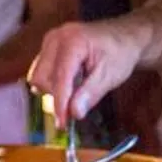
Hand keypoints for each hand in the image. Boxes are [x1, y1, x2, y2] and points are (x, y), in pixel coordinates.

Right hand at [28, 19, 147, 120]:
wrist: (123, 37)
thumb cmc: (120, 53)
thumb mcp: (111, 75)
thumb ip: (91, 94)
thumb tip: (74, 113)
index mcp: (73, 41)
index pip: (60, 78)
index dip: (60, 103)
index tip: (62, 124)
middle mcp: (56, 38)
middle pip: (41, 78)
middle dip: (57, 95)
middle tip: (77, 104)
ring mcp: (50, 41)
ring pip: (38, 76)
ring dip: (54, 89)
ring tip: (77, 87)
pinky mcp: (48, 47)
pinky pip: (41, 71)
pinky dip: (53, 82)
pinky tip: (71, 81)